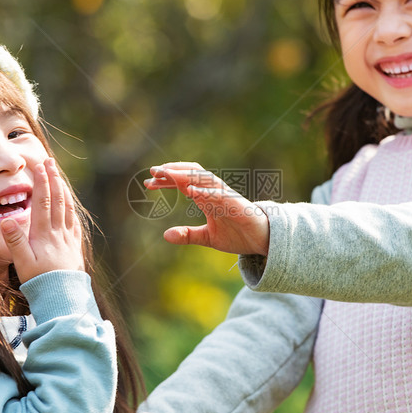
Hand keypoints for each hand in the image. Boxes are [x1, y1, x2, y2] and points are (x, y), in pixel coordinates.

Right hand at [1, 158, 84, 280]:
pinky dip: (72, 208)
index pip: (44, 202)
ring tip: (59, 176)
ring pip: (68, 208)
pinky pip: (74, 221)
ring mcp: (69, 239)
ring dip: (63, 190)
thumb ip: (15, 241)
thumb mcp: (23, 263)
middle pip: (58, 200)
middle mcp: (59, 233)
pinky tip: (70, 203)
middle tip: (50, 162)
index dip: (42, 183)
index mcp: (45, 235)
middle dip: (54, 179)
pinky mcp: (75, 246)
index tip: (40, 167)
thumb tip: (7, 219)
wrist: (63, 298)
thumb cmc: (40, 282)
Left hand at [145, 162, 269, 255]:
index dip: (166, 180)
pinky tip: (190, 190)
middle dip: (172, 170)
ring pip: (204, 179)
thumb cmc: (237, 234)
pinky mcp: (236, 205)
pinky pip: (219, 194)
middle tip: (153, 171)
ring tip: (167, 174)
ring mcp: (226, 196)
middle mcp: (215, 192)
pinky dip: (204, 190)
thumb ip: (188, 235)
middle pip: (191, 173)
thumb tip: (166, 235)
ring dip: (184, 175)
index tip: (148, 182)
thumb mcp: (208, 237)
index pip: (183, 181)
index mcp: (207, 197)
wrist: (263, 241)